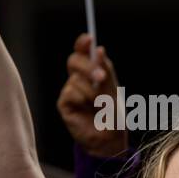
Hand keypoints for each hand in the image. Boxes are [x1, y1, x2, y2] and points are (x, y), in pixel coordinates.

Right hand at [56, 33, 123, 157]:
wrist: (110, 139)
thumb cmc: (113, 116)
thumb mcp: (113, 91)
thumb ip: (105, 71)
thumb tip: (99, 49)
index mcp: (92, 73)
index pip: (83, 52)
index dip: (83, 44)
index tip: (89, 38)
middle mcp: (79, 79)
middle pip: (74, 60)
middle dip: (87, 66)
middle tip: (100, 76)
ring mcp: (70, 90)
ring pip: (76, 79)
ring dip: (92, 91)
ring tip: (101, 105)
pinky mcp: (64, 103)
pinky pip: (71, 93)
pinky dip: (83, 100)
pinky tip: (88, 110)